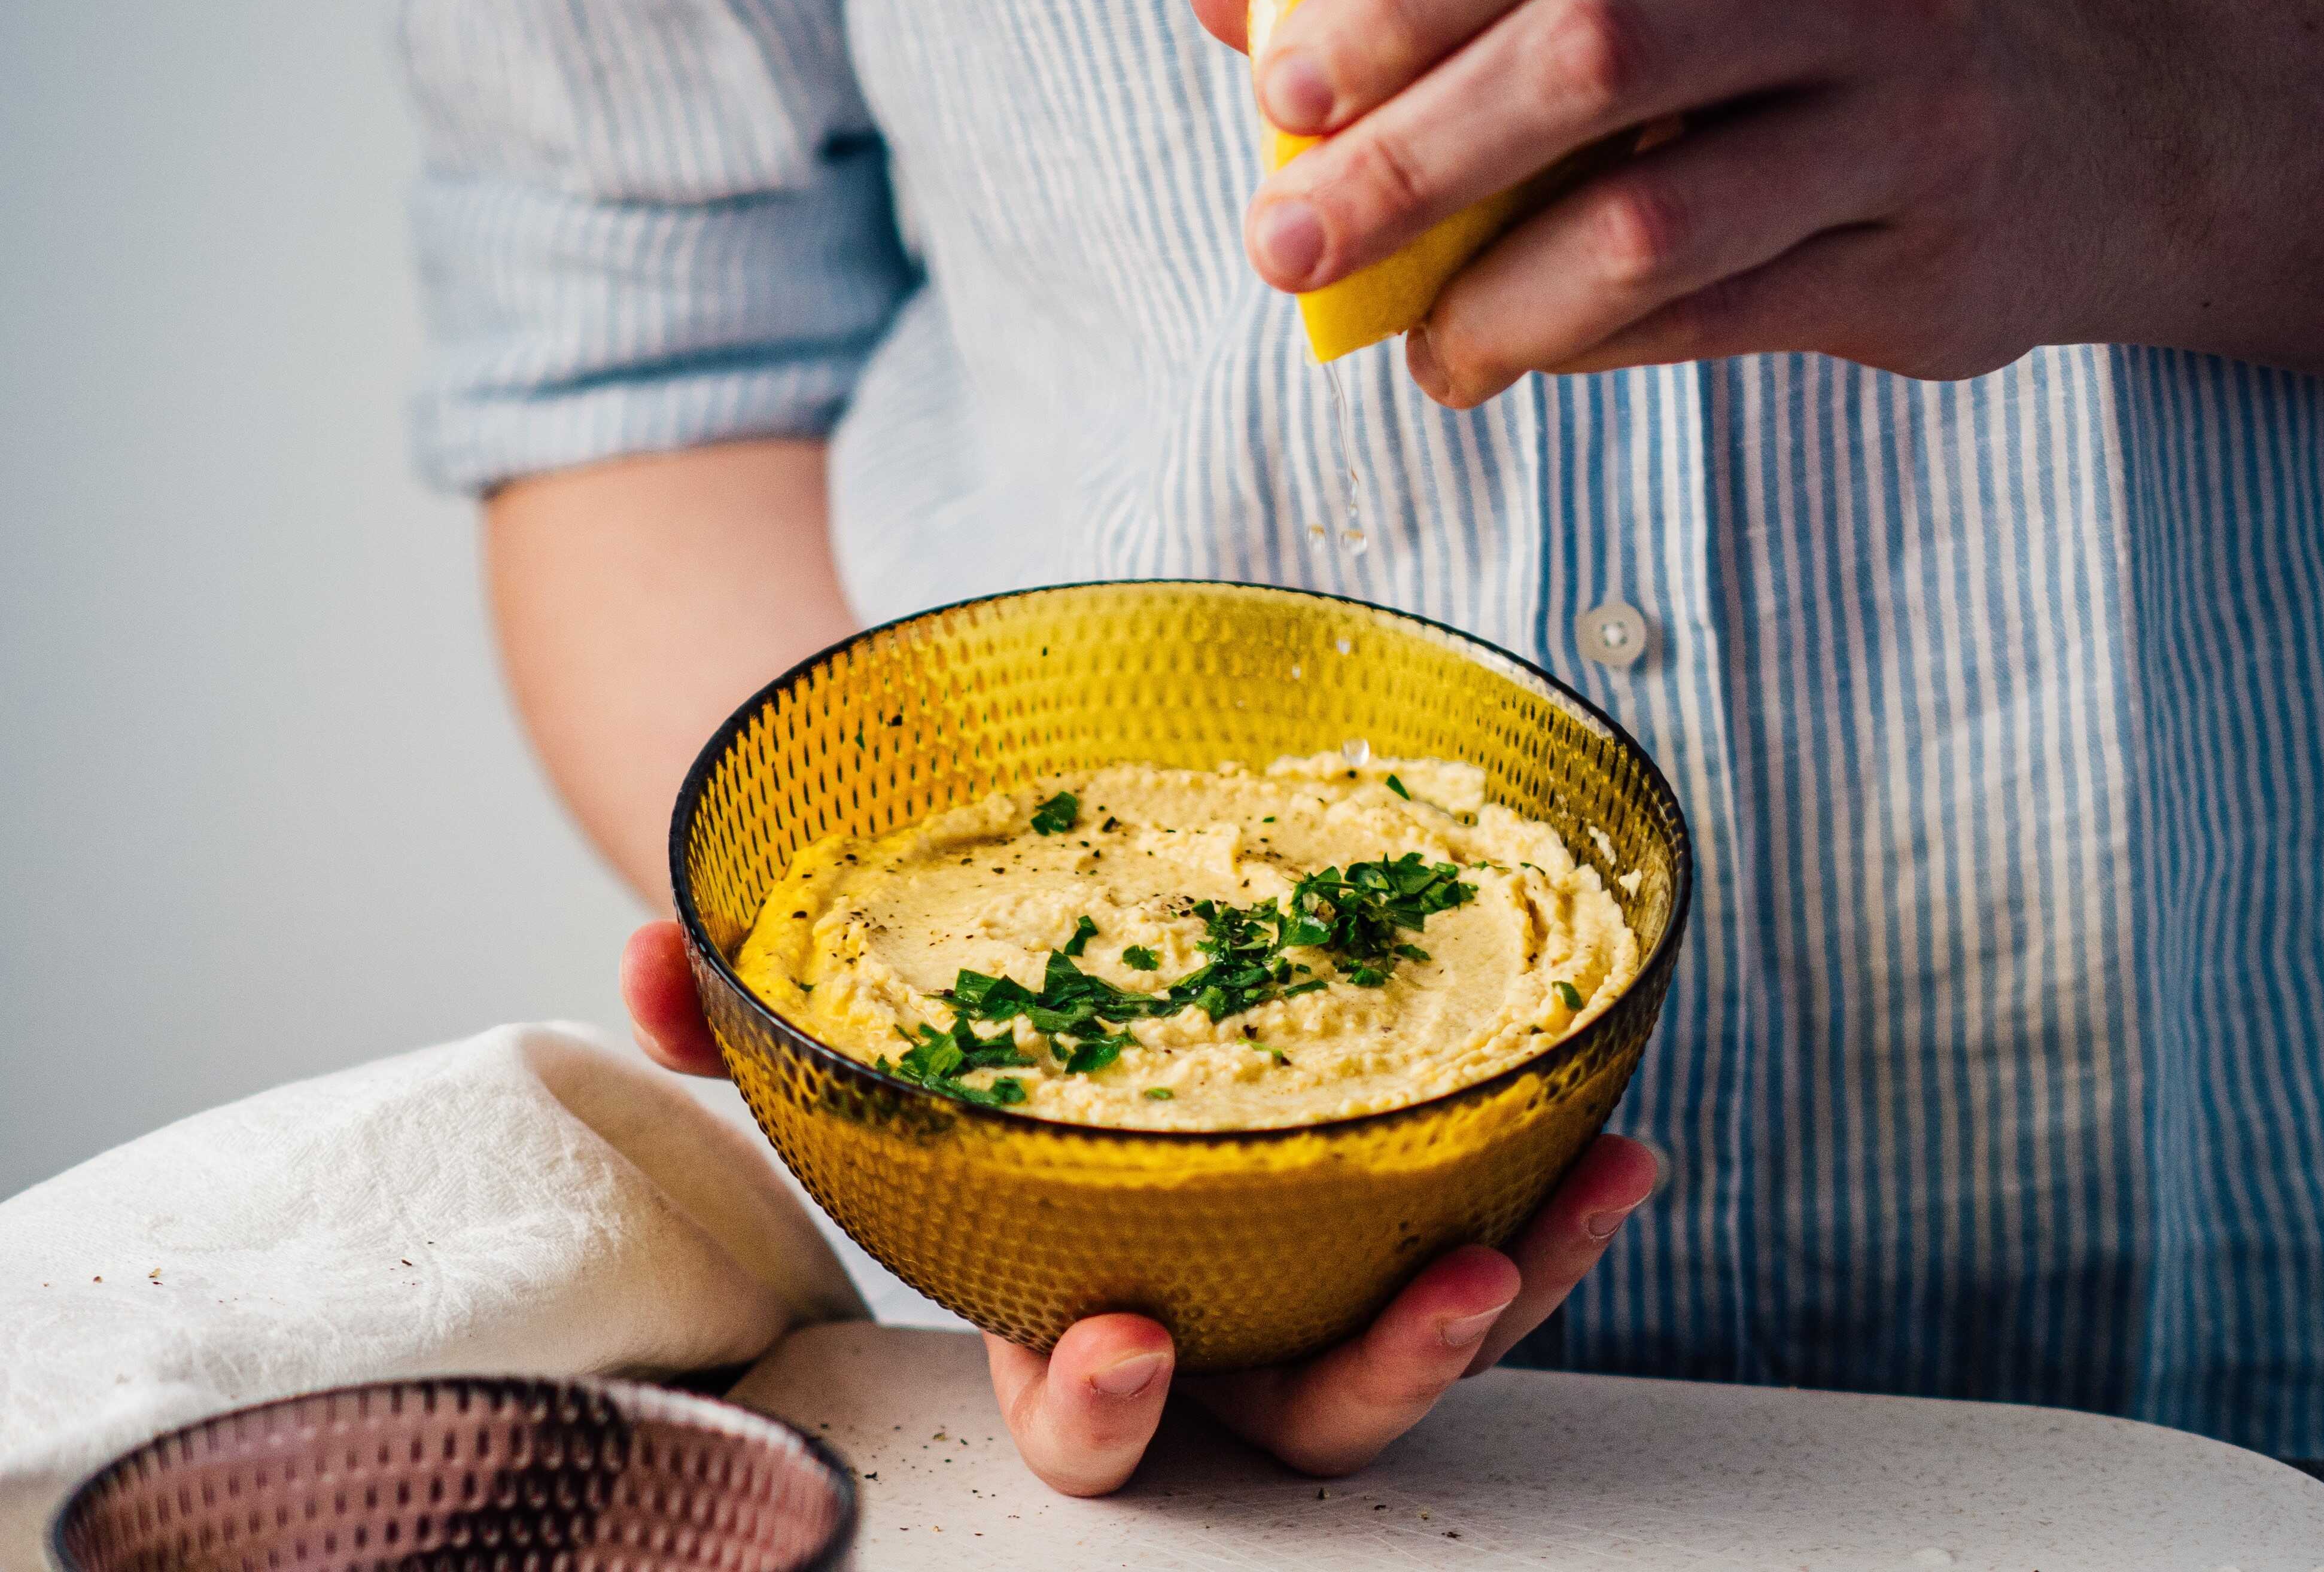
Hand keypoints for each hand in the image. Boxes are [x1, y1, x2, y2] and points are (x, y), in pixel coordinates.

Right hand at [620, 921, 1658, 1492]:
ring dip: (1511, 1286)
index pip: (1072, 1411)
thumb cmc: (938, 1049)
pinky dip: (1546, 1196)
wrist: (1039, 998)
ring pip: (1412, 1338)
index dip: (1091, 1407)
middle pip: (1292, 1415)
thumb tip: (655, 965)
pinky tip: (1611, 1133)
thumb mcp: (838, 1039)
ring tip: (1577, 1197)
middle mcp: (1200, 1315)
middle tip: (1437, 1296)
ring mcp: (1298, 1271)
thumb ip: (738, 1021)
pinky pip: (1474, 1230)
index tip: (1110, 1343)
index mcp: (1057, 1304)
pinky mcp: (1378, 1208)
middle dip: (1367, 1378)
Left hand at [1190, 0, 2142, 402]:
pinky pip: (1700, 326)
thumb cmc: (1819, 36)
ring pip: (1648, 226)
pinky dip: (1575, 350)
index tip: (1283, 89)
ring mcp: (1908, 129)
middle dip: (1406, 162)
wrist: (2106, 123)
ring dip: (1489, 300)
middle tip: (1284, 245)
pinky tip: (1502, 355)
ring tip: (1410, 345)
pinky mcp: (1920, 275)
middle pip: (1587, 58)